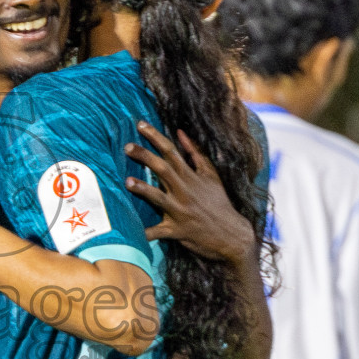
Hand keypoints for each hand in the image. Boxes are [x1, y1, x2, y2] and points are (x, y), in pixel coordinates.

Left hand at [124, 121, 256, 265]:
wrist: (232, 234)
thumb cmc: (219, 201)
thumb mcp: (211, 175)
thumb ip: (195, 153)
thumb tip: (180, 132)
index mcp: (191, 176)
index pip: (171, 151)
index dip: (155, 136)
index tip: (140, 124)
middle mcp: (184, 191)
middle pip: (162, 169)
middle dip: (144, 156)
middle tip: (127, 146)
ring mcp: (180, 211)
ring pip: (158, 198)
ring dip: (143, 189)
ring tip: (127, 182)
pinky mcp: (177, 230)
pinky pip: (158, 232)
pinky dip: (146, 234)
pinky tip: (132, 234)